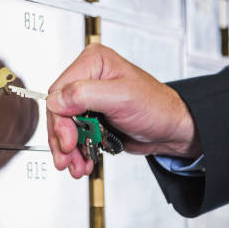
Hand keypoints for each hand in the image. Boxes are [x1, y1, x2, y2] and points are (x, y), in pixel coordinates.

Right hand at [46, 43, 200, 178]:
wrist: (172, 129)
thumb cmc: (158, 107)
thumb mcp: (122, 97)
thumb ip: (85, 94)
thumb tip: (56, 100)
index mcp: (93, 62)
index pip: (59, 90)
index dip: (60, 119)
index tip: (68, 140)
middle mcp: (88, 77)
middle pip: (58, 110)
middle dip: (62, 138)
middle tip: (68, 157)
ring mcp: (88, 98)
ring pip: (63, 126)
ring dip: (68, 150)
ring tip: (77, 165)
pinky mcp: (91, 116)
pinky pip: (73, 134)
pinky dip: (76, 151)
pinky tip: (83, 161)